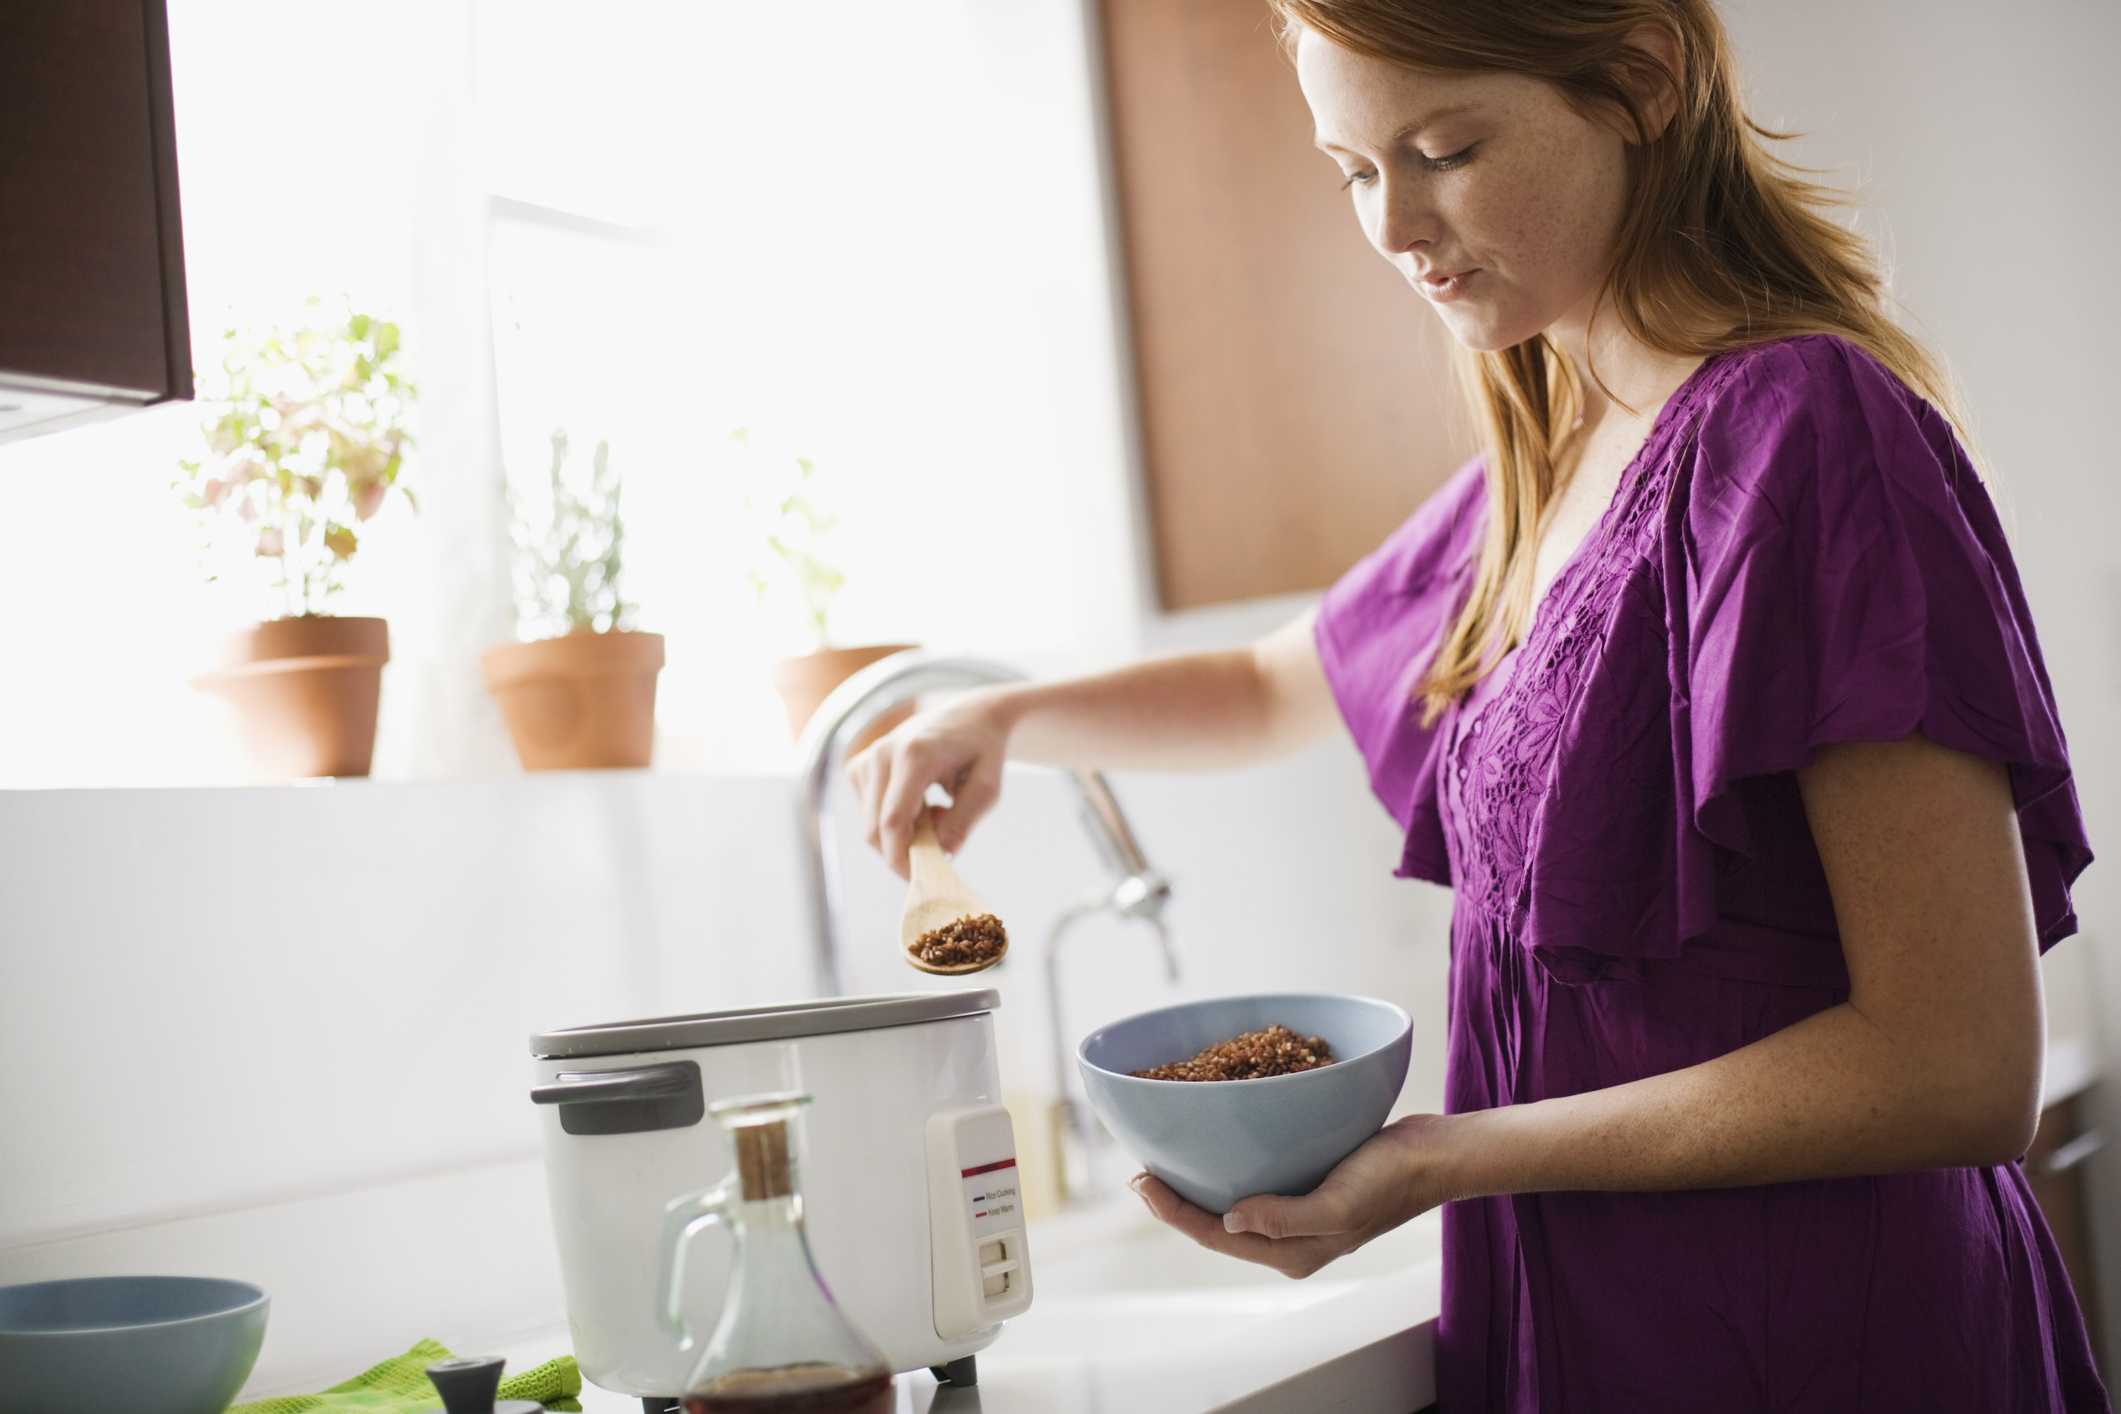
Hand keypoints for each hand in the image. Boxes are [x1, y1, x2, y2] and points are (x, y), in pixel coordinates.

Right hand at [844, 687, 1016, 879]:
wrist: (970, 717)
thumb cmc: (983, 752)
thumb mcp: (987, 787)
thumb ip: (964, 821)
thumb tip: (940, 853)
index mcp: (915, 755)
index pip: (893, 820)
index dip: (900, 858)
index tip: (919, 879)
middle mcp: (883, 753)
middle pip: (875, 828)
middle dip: (901, 852)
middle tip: (937, 852)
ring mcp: (867, 757)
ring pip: (869, 824)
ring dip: (899, 835)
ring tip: (935, 816)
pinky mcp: (860, 765)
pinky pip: (867, 813)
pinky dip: (890, 821)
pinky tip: (918, 806)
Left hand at [1129, 1115, 1454, 1278]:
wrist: (1435, 1155)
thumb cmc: (1391, 1179)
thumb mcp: (1338, 1206)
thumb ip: (1283, 1219)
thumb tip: (1230, 1218)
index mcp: (1291, 1252)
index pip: (1216, 1234)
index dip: (1173, 1211)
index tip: (1141, 1181)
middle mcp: (1290, 1238)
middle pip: (1218, 1223)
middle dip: (1176, 1201)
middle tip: (1141, 1172)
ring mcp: (1300, 1212)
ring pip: (1235, 1202)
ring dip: (1200, 1186)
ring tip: (1167, 1161)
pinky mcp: (1310, 1184)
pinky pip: (1259, 1180)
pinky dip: (1232, 1166)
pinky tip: (1220, 1145)